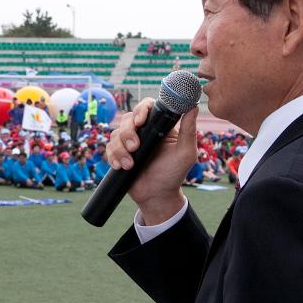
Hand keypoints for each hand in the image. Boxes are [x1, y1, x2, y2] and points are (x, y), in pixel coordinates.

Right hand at [105, 97, 198, 224]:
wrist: (157, 195)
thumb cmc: (174, 174)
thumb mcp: (186, 152)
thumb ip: (189, 130)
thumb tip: (193, 106)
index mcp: (159, 126)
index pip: (147, 107)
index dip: (141, 110)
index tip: (141, 121)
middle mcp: (143, 131)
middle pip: (127, 119)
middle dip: (128, 133)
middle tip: (135, 147)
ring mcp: (130, 142)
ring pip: (116, 134)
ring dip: (120, 149)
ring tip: (129, 164)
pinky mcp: (119, 154)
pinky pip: (109, 148)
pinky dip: (114, 157)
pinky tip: (121, 167)